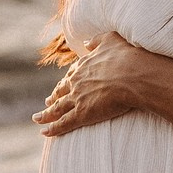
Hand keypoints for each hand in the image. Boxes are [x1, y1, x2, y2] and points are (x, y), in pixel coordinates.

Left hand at [32, 32, 147, 137]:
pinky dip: (53, 128)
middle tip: (47, 102)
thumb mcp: (111, 39)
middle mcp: (76, 82)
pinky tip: (44, 132)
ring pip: (57, 108)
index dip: (65, 82)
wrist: (134, 75)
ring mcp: (78, 98)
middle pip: (61, 92)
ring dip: (46, 114)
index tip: (61, 86)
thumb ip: (96, 41)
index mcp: (83, 66)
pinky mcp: (82, 114)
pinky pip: (64, 123)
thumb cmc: (127, 57)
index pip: (70, 75)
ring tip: (38, 118)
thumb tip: (86, 42)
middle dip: (53, 98)